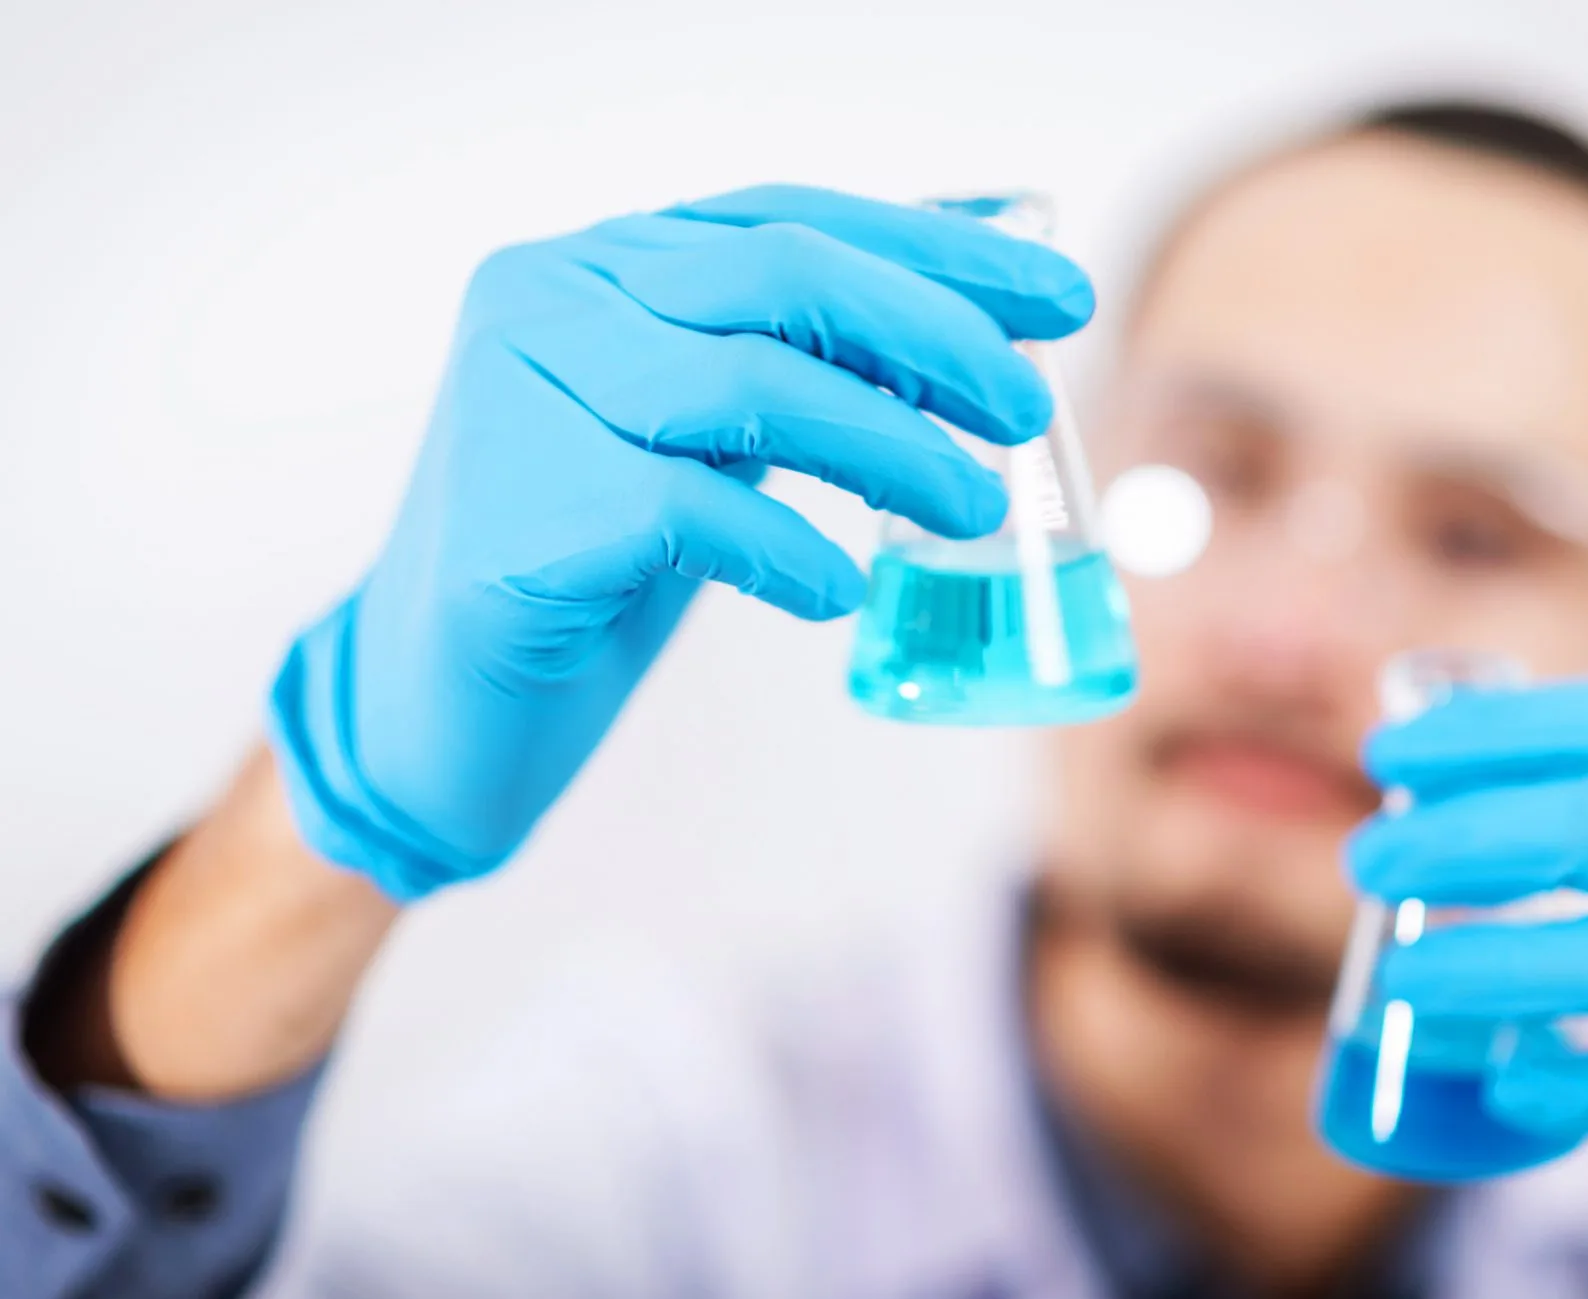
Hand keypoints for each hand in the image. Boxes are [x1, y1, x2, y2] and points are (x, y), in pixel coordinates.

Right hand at [269, 185, 1092, 900]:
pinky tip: (835, 592)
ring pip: (745, 384)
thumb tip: (969, 295)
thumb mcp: (709, 434)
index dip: (933, 249)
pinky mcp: (513, 513)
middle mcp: (549, 297)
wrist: (443, 700)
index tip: (1055, 295)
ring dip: (888, 447)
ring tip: (973, 510)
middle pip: (779, 279)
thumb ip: (803, 355)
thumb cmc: (595, 557)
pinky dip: (785, 551)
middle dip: (931, 336)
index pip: (789, 220)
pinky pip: (686, 510)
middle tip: (1027, 407)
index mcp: (601, 262)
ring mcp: (516, 396)